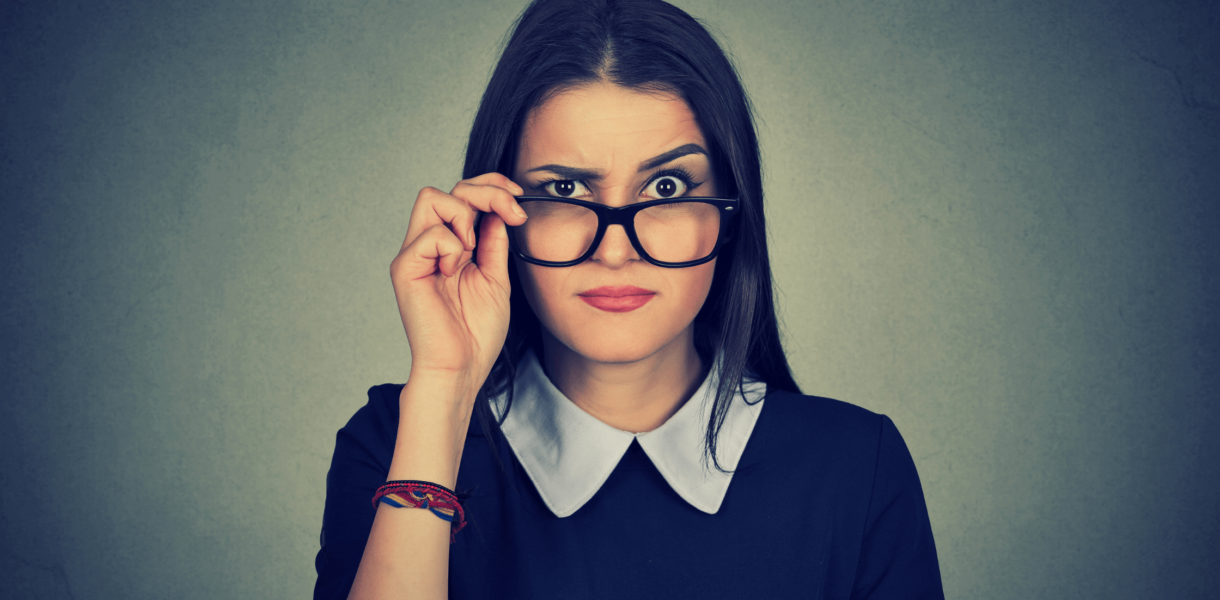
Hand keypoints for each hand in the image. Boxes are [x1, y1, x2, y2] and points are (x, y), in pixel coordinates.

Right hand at [390, 173, 527, 394]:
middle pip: (447, 188)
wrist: (462, 368)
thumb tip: (498, 210)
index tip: (519, 200)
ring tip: (474, 251)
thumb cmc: (476, 332)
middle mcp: (428, 245)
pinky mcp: (405, 268)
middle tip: (511, 213)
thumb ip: (493, 242)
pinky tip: (455, 272)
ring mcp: (414, 255)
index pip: (462, 195)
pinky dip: (453, 247)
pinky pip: (431, 234)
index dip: (491, 187)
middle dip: (485, 191)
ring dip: (464, 216)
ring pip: (432, 198)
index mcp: (450, 246)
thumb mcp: (496, 276)